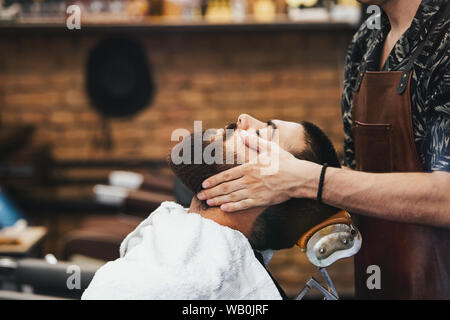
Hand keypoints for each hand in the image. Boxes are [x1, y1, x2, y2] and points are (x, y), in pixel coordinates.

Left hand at [197, 131, 320, 211]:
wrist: (298, 177)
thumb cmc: (284, 162)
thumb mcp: (269, 148)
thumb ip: (254, 141)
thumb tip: (242, 132)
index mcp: (249, 168)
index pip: (226, 175)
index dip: (213, 180)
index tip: (203, 184)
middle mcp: (249, 180)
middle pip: (225, 187)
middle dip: (211, 192)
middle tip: (199, 196)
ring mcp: (254, 192)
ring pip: (232, 197)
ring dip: (218, 200)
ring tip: (207, 202)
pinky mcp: (260, 201)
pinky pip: (243, 205)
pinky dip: (232, 207)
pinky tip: (223, 208)